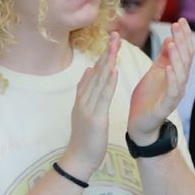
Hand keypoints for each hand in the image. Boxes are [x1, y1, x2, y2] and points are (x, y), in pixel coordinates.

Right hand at [63, 36, 121, 182]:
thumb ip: (85, 91)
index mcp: (82, 97)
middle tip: (115, 35)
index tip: (111, 41)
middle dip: (106, 52)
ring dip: (108, 62)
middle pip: (96, 72)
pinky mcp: (94, 118)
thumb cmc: (84, 138)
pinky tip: (114, 70)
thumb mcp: (84, 111)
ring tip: (116, 46)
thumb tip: (89, 70)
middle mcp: (83, 99)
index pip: (94, 72)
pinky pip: (103, 97)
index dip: (103, 56)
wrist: (78, 160)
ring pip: (99, 81)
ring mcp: (87, 108)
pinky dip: (108, 82)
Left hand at [127, 19, 194, 143]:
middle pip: (185, 60)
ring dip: (177, 58)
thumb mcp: (155, 72)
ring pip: (181, 74)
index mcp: (177, 74)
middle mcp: (180, 83)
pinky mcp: (166, 106)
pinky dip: (171, 78)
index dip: (184, 36)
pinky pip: (172, 92)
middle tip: (178, 25)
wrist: (140, 124)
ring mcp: (175, 95)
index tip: (181, 20)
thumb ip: (163, 57)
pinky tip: (168, 67)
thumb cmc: (148, 98)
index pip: (184, 52)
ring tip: (172, 43)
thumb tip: (170, 38)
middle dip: (182, 42)